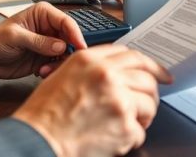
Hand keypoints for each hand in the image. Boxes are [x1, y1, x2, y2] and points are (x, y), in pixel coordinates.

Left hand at [0, 2, 86, 79]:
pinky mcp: (46, 58)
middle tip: (59, 63)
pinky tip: (41, 72)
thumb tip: (61, 46)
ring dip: (59, 64)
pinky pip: (58, 64)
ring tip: (44, 70)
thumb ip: (38, 41)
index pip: (66, 22)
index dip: (75, 34)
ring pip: (66, 54)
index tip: (81, 48)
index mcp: (43, 14)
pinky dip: (53, 70)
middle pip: (70, 39)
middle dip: (68, 53)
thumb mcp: (15, 37)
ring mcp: (49, 43)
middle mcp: (50, 27)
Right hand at [13, 45, 172, 156]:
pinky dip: (132, 138)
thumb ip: (92, 69)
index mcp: (90, 60)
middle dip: (151, 92)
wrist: (37, 140)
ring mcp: (118, 99)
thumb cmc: (43, 115)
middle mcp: (106, 75)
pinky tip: (117, 139)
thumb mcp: (63, 76)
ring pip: (149, 103)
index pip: (131, 55)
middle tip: (148, 104)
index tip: (158, 73)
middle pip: (146, 77)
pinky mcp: (124, 125)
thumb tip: (117, 73)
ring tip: (130, 124)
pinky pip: (141, 131)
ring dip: (144, 116)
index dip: (149, 65)